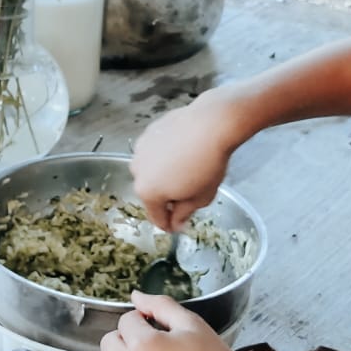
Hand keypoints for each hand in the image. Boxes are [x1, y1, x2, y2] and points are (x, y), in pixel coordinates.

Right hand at [130, 93, 243, 230]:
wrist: (212, 124)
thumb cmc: (208, 163)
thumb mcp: (201, 197)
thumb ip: (184, 213)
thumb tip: (177, 221)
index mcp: (148, 192)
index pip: (157, 218)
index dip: (170, 224)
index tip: (178, 225)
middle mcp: (138, 171)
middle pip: (151, 193)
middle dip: (167, 197)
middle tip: (188, 194)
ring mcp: (141, 150)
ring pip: (151, 171)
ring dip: (164, 175)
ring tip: (187, 169)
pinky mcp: (149, 132)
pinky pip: (155, 152)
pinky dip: (165, 155)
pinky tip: (184, 152)